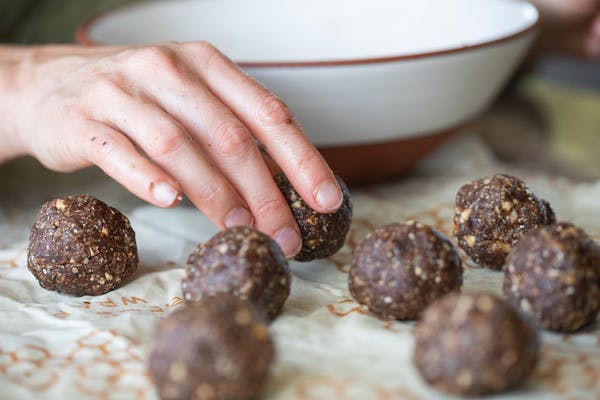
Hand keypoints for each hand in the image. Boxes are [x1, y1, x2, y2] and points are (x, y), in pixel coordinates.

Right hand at [3, 43, 342, 257]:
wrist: (46, 86)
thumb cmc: (136, 101)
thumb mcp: (189, 99)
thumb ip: (232, 131)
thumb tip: (284, 186)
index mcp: (206, 64)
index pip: (268, 113)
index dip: (303, 160)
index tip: (327, 202)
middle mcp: (169, 70)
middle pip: (231, 136)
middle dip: (266, 193)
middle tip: (286, 235)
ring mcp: (123, 92)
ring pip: (181, 146)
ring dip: (216, 194)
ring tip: (241, 229)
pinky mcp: (83, 120)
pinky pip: (121, 152)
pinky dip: (148, 178)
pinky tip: (170, 202)